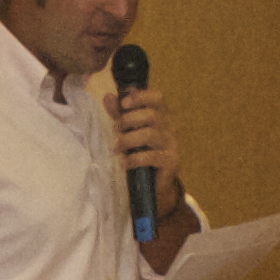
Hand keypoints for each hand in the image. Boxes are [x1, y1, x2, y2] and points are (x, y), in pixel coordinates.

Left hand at [108, 86, 183, 225]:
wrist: (155, 183)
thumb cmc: (142, 152)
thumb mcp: (129, 130)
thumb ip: (120, 114)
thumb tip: (108, 97)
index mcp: (161, 116)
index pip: (157, 98)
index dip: (141, 97)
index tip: (123, 103)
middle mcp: (169, 127)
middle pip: (151, 115)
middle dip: (129, 120)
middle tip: (115, 129)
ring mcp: (171, 144)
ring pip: (150, 135)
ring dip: (128, 140)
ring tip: (117, 147)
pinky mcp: (170, 161)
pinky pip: (151, 156)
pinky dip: (134, 159)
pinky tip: (124, 163)